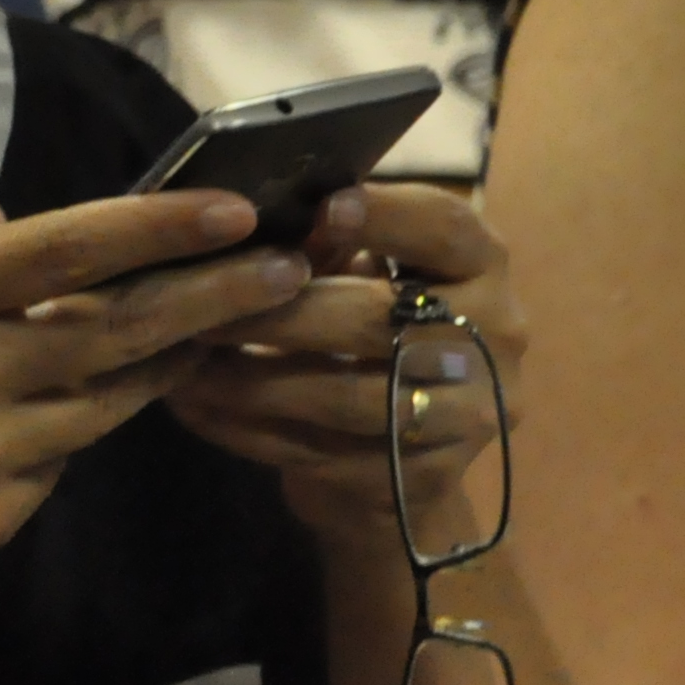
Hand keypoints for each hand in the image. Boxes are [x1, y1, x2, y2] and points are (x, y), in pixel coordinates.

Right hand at [0, 193, 312, 555]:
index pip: (59, 252)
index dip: (152, 226)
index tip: (236, 206)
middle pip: (117, 329)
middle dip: (216, 294)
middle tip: (292, 264)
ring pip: (111, 398)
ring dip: (176, 358)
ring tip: (232, 318)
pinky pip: (65, 455)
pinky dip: (90, 419)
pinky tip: (121, 392)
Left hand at [169, 186, 522, 539]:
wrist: (402, 456)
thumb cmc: (372, 335)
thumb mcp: (368, 275)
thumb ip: (333, 249)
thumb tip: (264, 220)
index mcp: (483, 267)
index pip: (444, 228)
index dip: (383, 215)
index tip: (317, 208)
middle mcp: (498, 335)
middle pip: (380, 319)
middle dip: (278, 313)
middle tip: (200, 308)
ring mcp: (471, 412)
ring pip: (347, 397)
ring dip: (253, 381)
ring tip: (186, 364)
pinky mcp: (430, 476)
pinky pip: (327, 454)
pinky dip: (251, 432)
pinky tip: (200, 410)